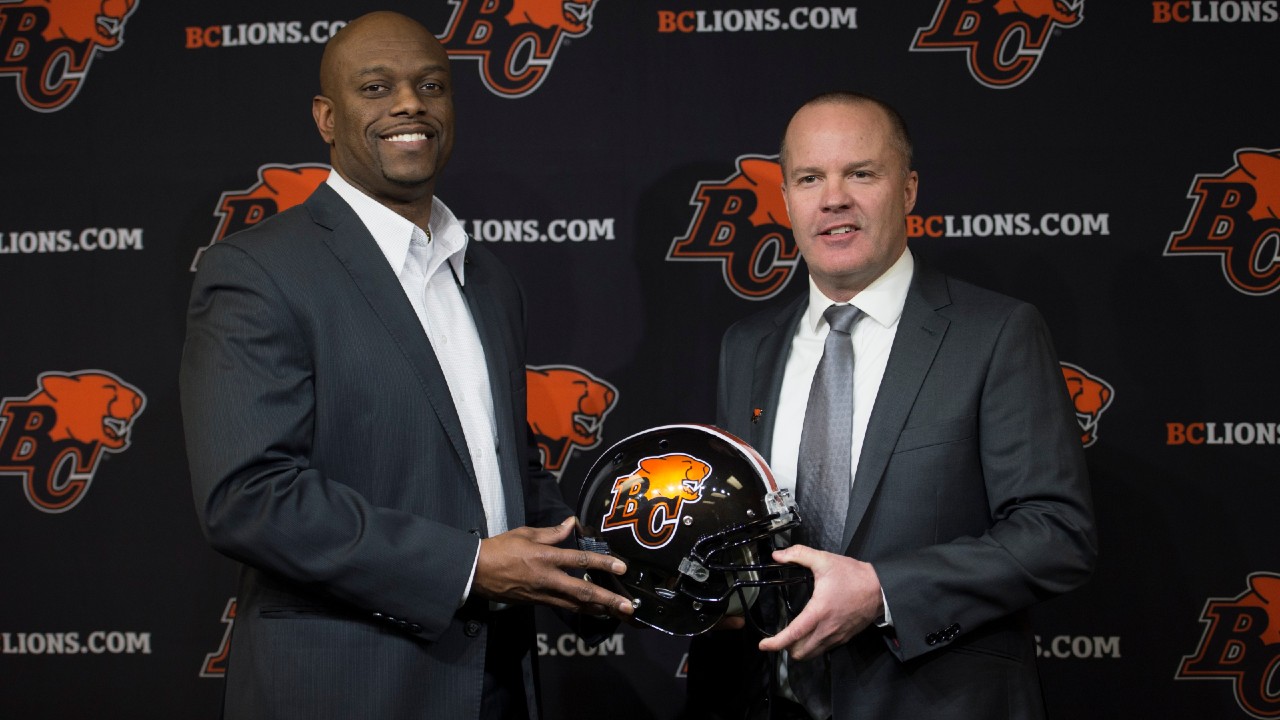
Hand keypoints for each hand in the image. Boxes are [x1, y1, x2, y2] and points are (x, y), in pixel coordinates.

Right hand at [474, 517, 634, 617]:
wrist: (476, 572)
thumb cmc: (500, 548)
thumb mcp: (526, 534)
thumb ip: (552, 532)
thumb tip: (572, 523)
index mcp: (545, 557)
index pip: (580, 561)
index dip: (603, 563)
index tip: (621, 567)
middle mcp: (547, 579)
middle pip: (583, 591)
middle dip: (608, 599)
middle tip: (628, 605)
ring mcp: (543, 594)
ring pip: (576, 605)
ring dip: (599, 609)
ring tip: (618, 613)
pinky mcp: (537, 603)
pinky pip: (564, 607)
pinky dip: (581, 609)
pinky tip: (593, 610)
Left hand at [758, 545, 881, 659]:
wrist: (881, 589)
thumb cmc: (853, 576)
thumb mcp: (825, 560)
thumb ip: (799, 555)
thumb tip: (778, 555)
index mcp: (818, 612)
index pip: (793, 634)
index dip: (775, 643)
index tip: (763, 645)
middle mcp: (826, 629)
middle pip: (799, 651)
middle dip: (785, 647)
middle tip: (779, 636)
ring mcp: (836, 637)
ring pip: (811, 654)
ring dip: (799, 649)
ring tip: (792, 638)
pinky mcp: (844, 638)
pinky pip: (823, 650)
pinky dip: (813, 647)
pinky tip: (810, 635)